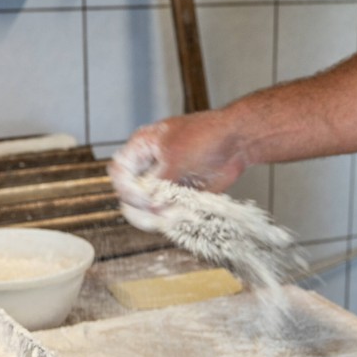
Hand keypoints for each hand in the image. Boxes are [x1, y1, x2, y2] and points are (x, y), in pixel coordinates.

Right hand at [107, 111, 249, 210]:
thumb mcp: (176, 158)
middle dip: (141, 207)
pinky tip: (184, 215)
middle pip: (130, 195)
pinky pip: (167, 214)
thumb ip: (160, 183)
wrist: (236, 143)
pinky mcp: (178, 197)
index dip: (128, 189)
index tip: (144, 198)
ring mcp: (163, 183)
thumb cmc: (207, 136)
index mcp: (141, 148)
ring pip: (147, 209)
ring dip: (158, 217)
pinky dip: (173, 219)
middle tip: (156, 214)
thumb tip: (151, 205)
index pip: (120, 173)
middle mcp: (148, 167)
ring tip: (175, 215)